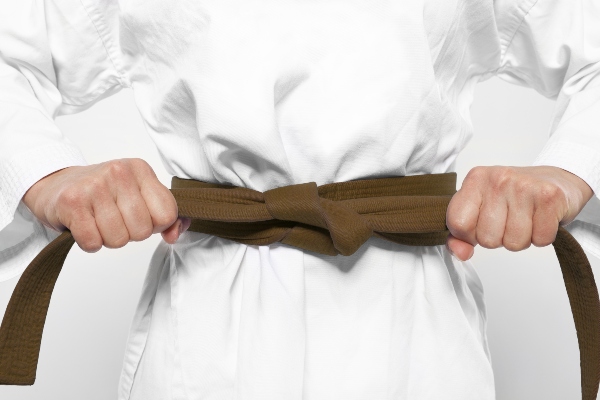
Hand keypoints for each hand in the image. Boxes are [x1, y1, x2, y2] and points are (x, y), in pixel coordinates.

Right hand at [22, 158, 190, 251]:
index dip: (155, 226)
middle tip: (114, 220)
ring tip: (98, 222)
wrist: (55, 185)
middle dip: (130, 234)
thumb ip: (166, 216)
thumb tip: (173, 235)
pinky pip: (93, 243)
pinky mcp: (72, 202)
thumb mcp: (139, 195)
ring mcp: (94, 185)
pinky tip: (84, 226)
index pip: (167, 213)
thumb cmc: (102, 193)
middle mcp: (119, 172)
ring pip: (118, 239)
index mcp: (140, 169)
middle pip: (143, 230)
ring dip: (108, 239)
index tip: (140, 217)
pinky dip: (89, 243)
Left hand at [445, 165, 593, 260]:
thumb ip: (461, 233)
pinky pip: (540, 239)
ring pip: (513, 243)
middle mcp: (497, 179)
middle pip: (487, 239)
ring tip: (525, 220)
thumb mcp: (480, 208)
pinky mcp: (549, 197)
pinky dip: (541, 237)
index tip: (480, 226)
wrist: (557, 180)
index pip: (458, 223)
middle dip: (498, 239)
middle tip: (508, 221)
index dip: (469, 236)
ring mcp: (524, 186)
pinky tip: (540, 219)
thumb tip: (460, 253)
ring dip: (521, 239)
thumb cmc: (514, 196)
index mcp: (475, 179)